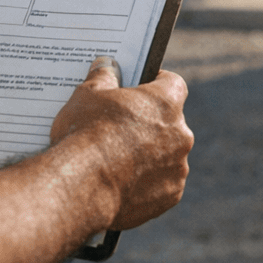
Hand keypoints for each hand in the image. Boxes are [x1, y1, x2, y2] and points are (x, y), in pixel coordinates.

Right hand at [49, 58, 192, 230]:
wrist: (82, 187)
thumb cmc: (85, 134)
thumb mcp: (87, 94)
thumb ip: (102, 77)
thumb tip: (106, 65)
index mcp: (165, 102)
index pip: (173, 83)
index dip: (157, 84)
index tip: (141, 88)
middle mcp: (180, 134)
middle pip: (170, 122)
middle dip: (150, 124)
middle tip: (122, 128)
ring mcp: (178, 168)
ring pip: (167, 156)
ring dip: (150, 156)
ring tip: (118, 161)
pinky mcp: (169, 197)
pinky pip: (161, 185)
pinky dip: (146, 184)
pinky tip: (121, 184)